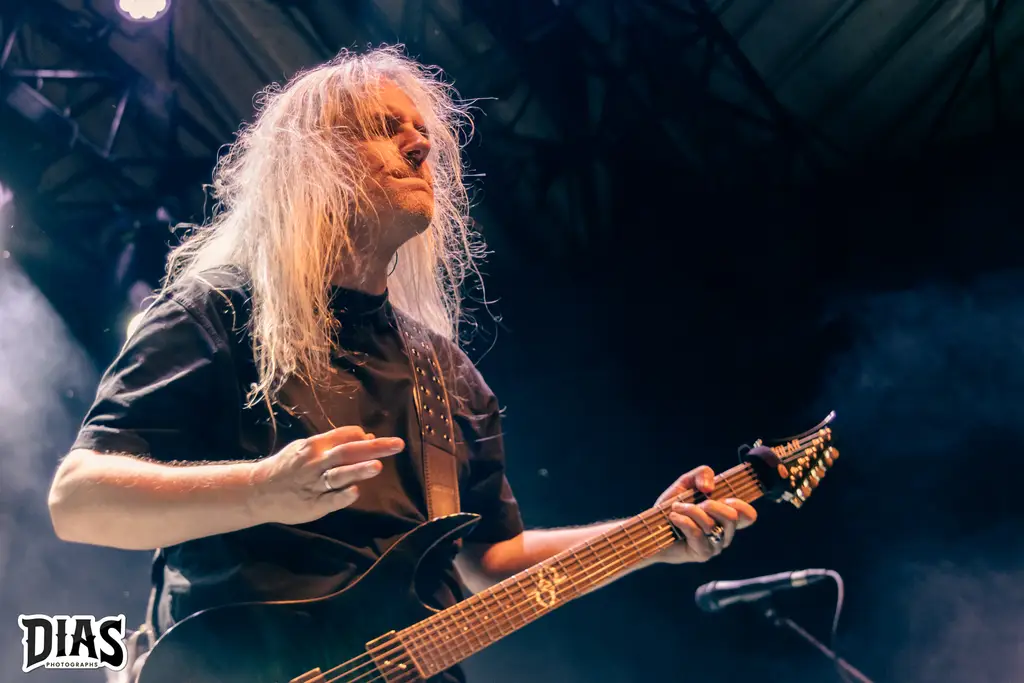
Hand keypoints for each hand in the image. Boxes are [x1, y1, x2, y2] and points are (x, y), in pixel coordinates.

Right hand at [248, 426, 404, 524]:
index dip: (362, 436)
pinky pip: (330, 500)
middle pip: (347, 452)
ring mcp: (313, 484)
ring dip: (358, 469)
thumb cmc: (288, 467)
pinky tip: (355, 492)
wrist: (257, 491)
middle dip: (374, 448)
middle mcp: (315, 463)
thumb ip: (334, 443)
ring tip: (377, 466)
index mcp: (314, 446)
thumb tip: (367, 437)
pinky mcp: (312, 505)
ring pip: (338, 475)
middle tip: (398, 445)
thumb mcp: (307, 449)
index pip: (343, 436)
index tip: (378, 440)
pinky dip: (342, 496)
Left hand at [655, 465, 756, 564]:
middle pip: (732, 517)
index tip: (723, 498)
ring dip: (690, 510)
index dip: (741, 505)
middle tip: (694, 503)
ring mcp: (715, 546)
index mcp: (725, 516)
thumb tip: (710, 488)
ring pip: (711, 524)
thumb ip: (702, 474)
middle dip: (710, 505)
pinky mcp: (703, 554)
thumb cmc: (672, 507)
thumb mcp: (686, 483)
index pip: (749, 515)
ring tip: (675, 509)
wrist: (651, 528)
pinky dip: (682, 520)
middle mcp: (725, 533)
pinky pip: (696, 532)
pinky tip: (673, 518)